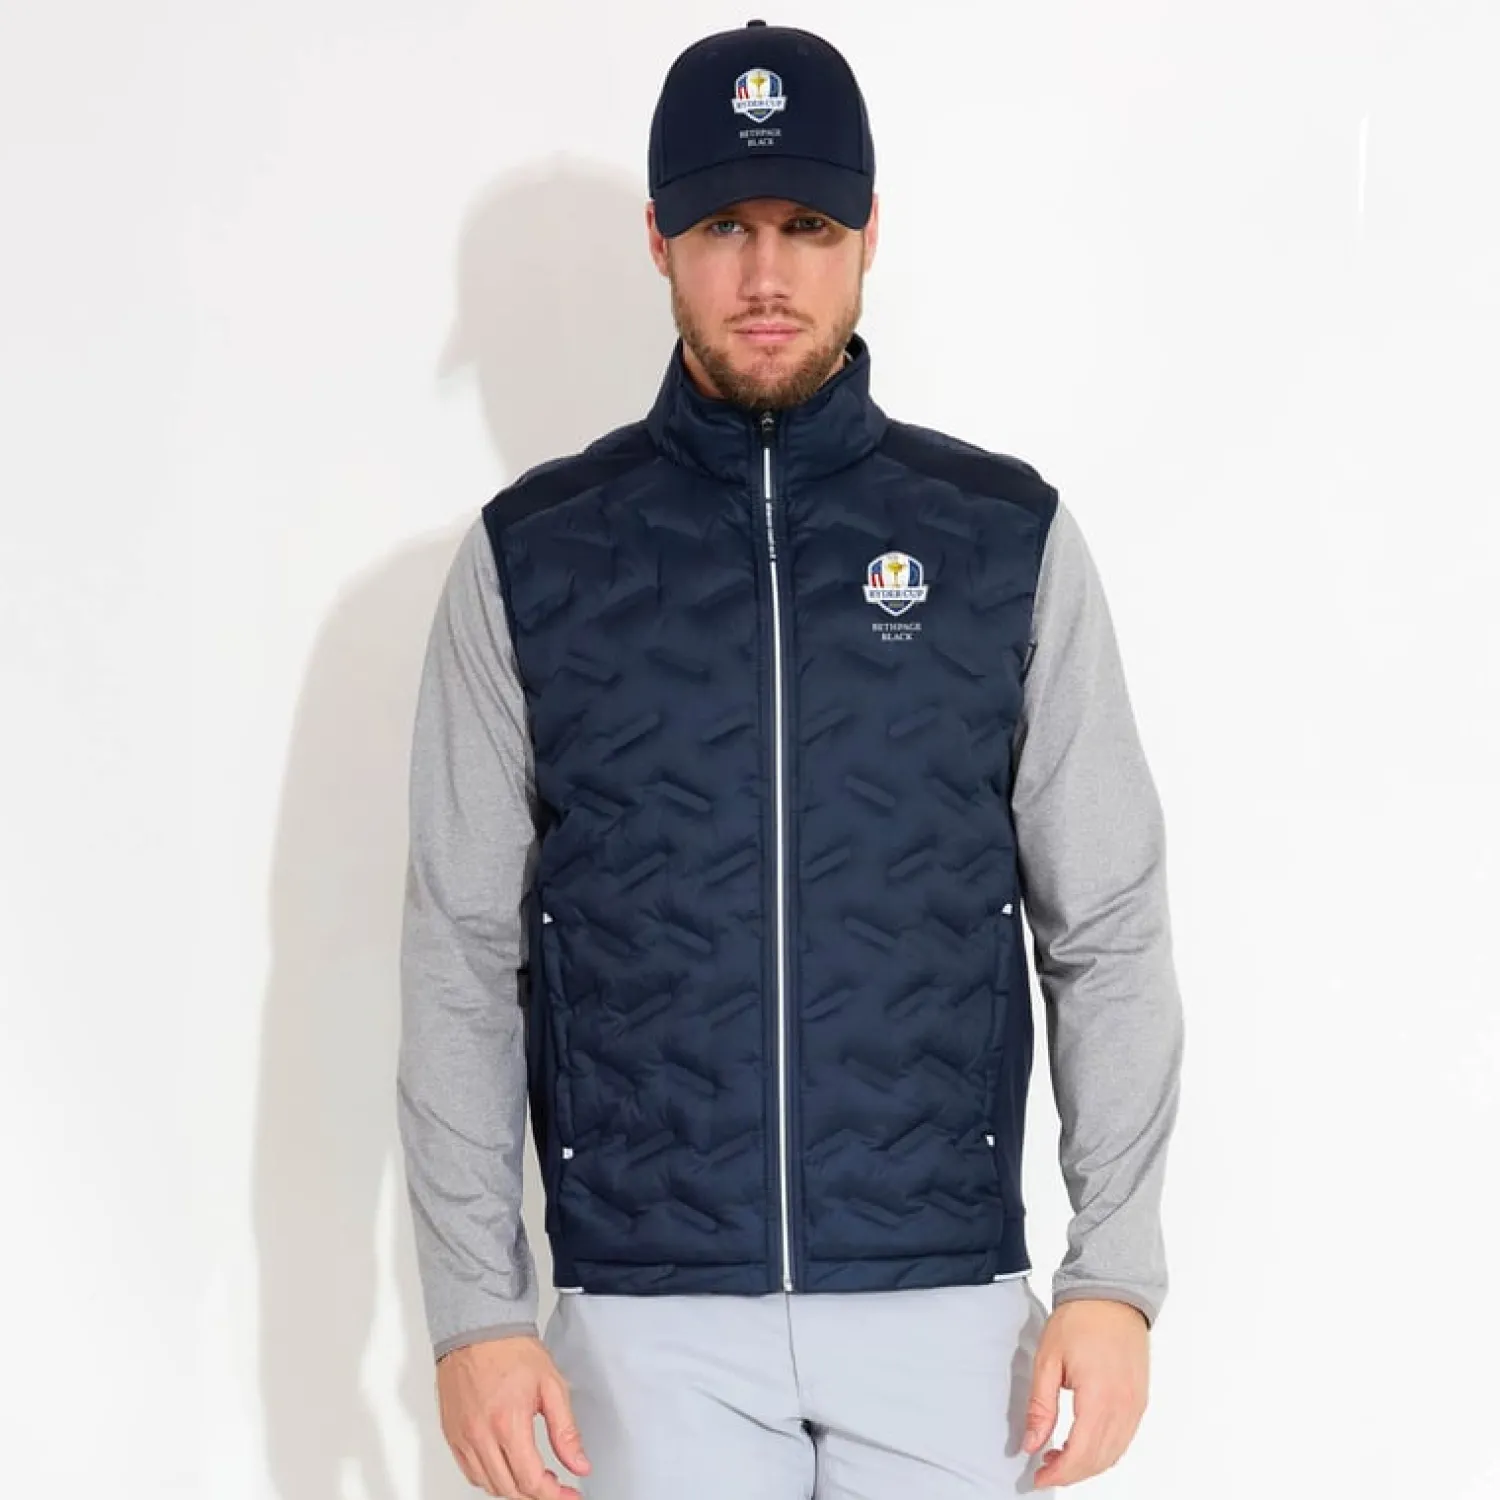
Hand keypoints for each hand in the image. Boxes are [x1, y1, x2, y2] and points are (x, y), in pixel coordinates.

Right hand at [436, 1334, 591, 1498]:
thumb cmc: (511, 1349)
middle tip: (556, 1487)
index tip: (569, 1495)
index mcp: (507, 1423)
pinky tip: (505, 1468)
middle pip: (509, 1489)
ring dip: (513, 1489)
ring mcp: (462, 1437)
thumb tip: (579, 1463)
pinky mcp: (451, 1434)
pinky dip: (489, 1478)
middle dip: (536, 1494)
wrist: (478, 1326)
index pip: (531, 1481)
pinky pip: (469, 1472)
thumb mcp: (551, 1385)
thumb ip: (566, 1431)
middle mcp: (480, 1435)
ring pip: (488, 1485)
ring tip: (533, 1477)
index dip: (554, 1496)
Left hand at [1022, 1298, 1149, 1487]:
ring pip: (1114, 1454)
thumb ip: (1041, 1406)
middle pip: (1099, 1460)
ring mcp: (1136, 1405)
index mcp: (1100, 1397)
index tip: (1039, 1478)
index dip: (1059, 1473)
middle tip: (1045, 1470)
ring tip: (1059, 1458)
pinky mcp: (1140, 1400)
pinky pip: (1124, 1439)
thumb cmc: (1080, 1319)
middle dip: (1071, 1473)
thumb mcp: (1048, 1359)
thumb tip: (1032, 1443)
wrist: (1112, 1294)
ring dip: (1088, 1465)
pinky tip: (1083, 1443)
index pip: (1081, 1454)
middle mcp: (1124, 1407)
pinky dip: (1104, 1451)